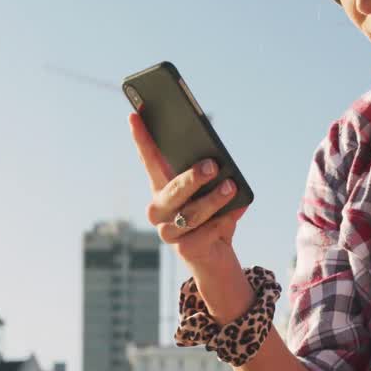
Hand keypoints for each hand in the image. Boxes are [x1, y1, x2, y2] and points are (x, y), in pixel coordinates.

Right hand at [129, 112, 247, 273]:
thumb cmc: (211, 216)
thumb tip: (220, 166)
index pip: (149, 160)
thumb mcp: (211, 192)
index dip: (141, 138)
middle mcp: (158, 209)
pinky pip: (205, 232)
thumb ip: (210, 178)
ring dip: (213, 199)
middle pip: (173, 190)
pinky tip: (235, 211)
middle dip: (192, 177)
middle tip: (212, 165)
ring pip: (191, 213)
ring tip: (231, 187)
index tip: (135, 115)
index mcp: (162, 188)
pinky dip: (224, 220)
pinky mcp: (183, 249)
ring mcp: (167, 231)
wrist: (214, 255)